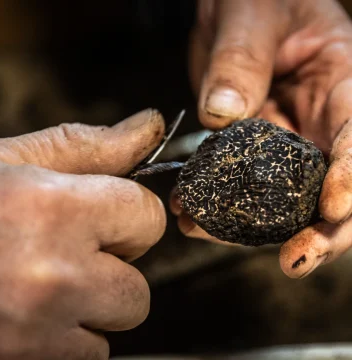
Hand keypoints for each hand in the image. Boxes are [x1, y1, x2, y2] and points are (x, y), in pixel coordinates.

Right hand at [0, 109, 165, 358]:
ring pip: (114, 326)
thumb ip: (93, 146)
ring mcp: (31, 336)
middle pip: (139, 286)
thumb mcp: (14, 159)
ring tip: (45, 282)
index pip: (148, 218)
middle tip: (71, 249)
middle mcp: (47, 278)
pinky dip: (67, 338)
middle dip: (114, 265)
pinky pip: (85, 357)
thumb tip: (149, 126)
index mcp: (50, 210)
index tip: (108, 215)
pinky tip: (30, 313)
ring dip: (92, 305)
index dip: (130, 214)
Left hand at [173, 0, 351, 277]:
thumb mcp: (251, 15)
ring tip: (210, 233)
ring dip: (254, 228)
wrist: (234, 11)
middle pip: (331, 186)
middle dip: (319, 229)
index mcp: (342, 83)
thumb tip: (223, 114)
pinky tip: (190, 213)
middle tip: (294, 260)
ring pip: (283, 199)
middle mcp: (318, 123)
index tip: (332, 209)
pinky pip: (240, 188)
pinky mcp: (250, 154)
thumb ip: (240, 61)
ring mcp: (284, 143)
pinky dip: (217, 206)